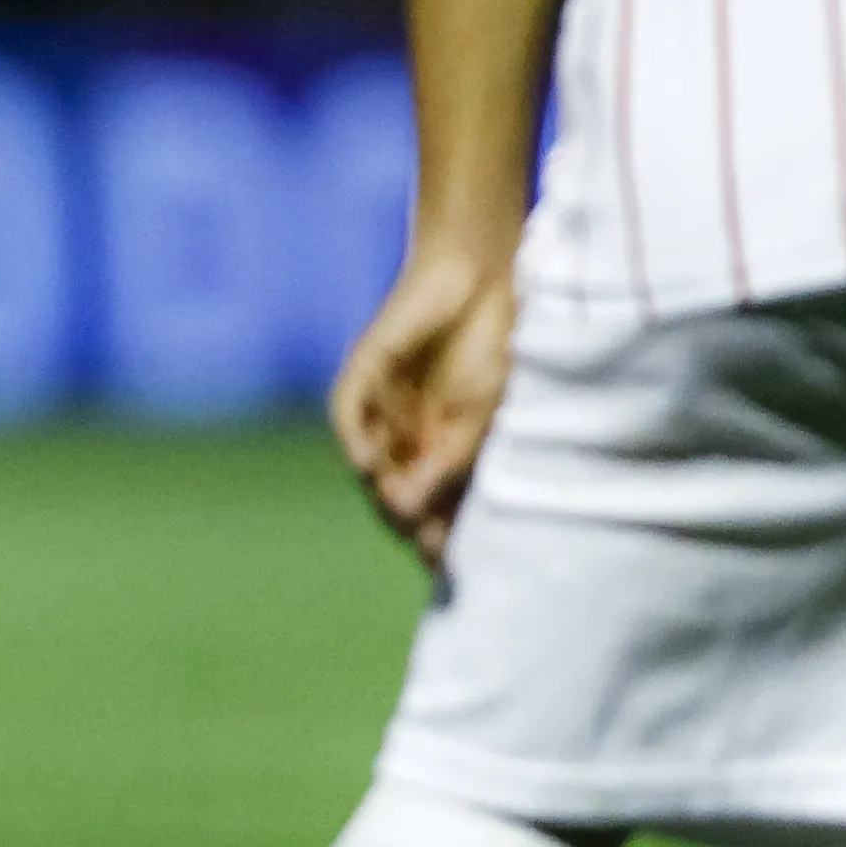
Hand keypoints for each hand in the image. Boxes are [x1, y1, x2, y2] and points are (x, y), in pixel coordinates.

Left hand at [332, 243, 517, 569]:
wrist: (485, 281)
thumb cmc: (498, 351)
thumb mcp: (484, 418)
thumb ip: (450, 466)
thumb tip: (409, 515)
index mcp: (445, 458)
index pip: (430, 514)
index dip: (436, 542)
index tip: (447, 565)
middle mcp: (409, 442)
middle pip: (394, 501)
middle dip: (410, 524)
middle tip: (429, 541)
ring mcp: (384, 413)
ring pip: (368, 469)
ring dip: (384, 489)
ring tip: (403, 507)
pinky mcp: (363, 379)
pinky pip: (348, 417)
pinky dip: (356, 443)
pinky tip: (367, 466)